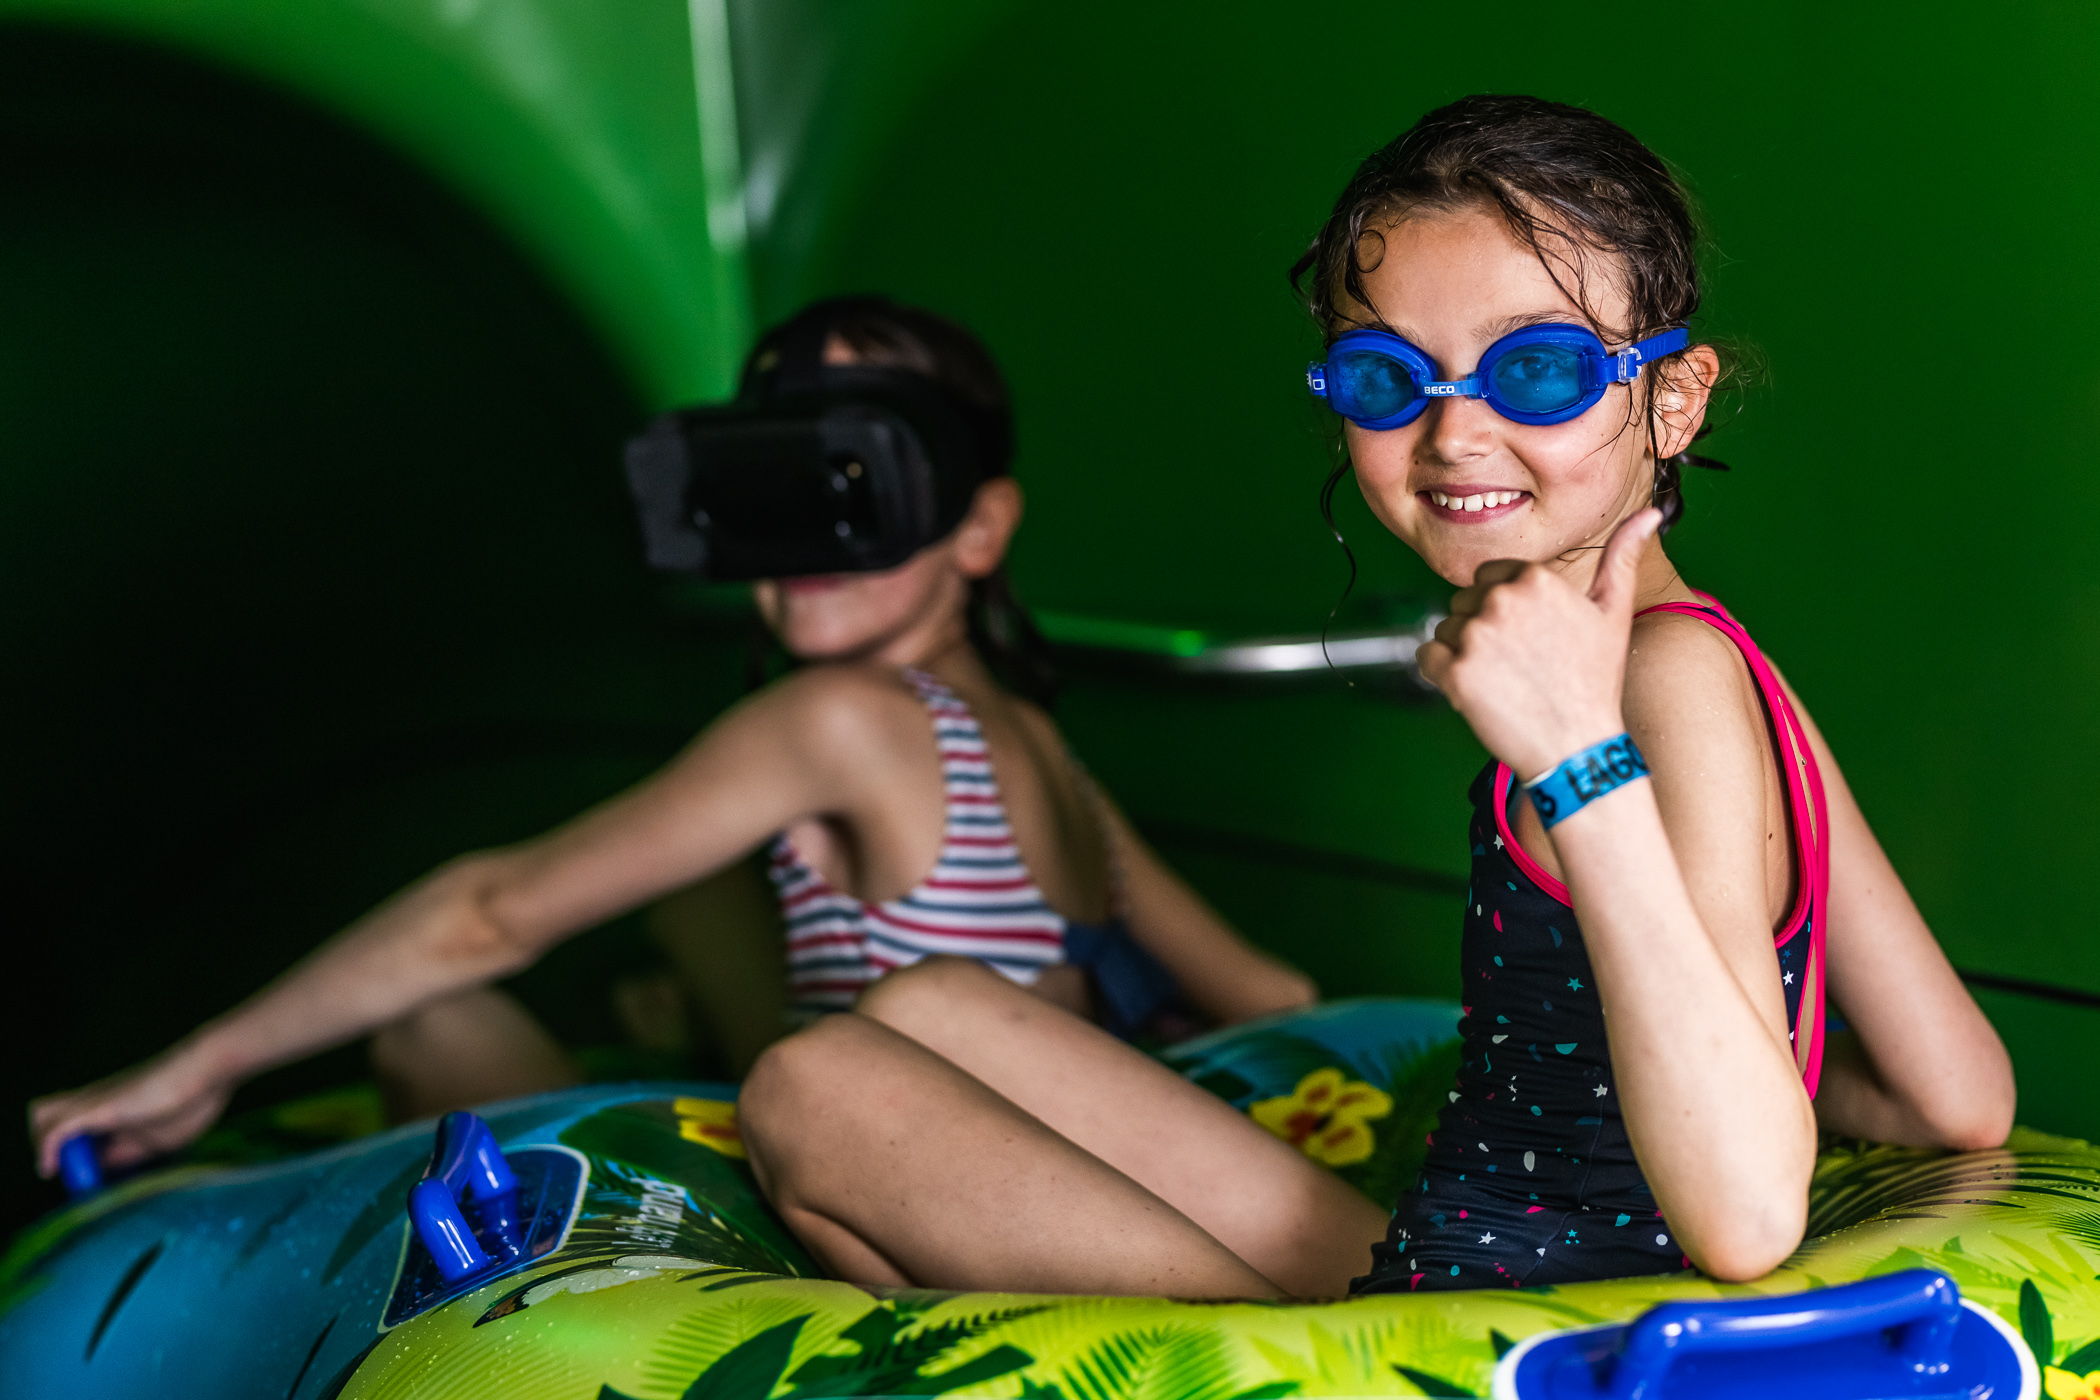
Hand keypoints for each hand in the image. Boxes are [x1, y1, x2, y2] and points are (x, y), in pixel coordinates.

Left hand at [28, 1049, 232, 1179]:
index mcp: (111, 1111)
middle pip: (46, 1114)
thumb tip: (105, 1167)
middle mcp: (95, 1101)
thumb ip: (127, 1152)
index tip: (89, 1177)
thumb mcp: (156, 1140)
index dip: (71, 1157)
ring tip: (70, 1165)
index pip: (72, 1129)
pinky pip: (54, 1129)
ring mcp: (92, 1101)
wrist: (205, 1070)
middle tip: (75, 1167)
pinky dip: (46, 1150)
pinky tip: (51, 1169)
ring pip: (42, 1116)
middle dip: (51, 1146)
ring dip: (47, 1144)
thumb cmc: (191, 1102)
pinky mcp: (95, 1107)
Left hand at [1416, 509, 1661, 778]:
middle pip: (1464, 602)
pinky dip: (1442, 675)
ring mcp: (1475, 635)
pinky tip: (1479, 692)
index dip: (1504, 610)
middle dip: (1482, 630)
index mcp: (1534, 578)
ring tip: (1504, 681)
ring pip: (1445, 629)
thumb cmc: (1594, 680)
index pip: (1488, 578)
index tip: (1529, 640)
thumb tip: (1650, 512)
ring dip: (1463, 654)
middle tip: (1519, 665)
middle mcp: (1502, 599)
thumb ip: (1622, 556)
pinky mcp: (1453, 671)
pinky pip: (1426, 657)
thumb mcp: (1614, 612)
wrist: (1577, 746)